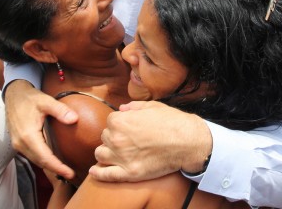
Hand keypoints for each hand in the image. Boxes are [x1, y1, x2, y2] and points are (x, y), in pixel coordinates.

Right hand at [4, 80, 78, 178]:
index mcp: (28, 135)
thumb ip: (60, 110)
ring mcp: (18, 143)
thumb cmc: (29, 98)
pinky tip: (52, 160)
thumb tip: (74, 119)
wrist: (13, 95)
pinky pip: (32, 155)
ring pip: (35, 160)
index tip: (70, 173)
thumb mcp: (46, 101)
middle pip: (40, 161)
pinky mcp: (18, 142)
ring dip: (49, 166)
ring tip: (64, 170)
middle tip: (71, 174)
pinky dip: (42, 160)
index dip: (57, 167)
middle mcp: (21, 142)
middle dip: (55, 169)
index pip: (44, 157)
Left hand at [89, 101, 211, 181]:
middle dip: (113, 138)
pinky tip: (94, 172)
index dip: (119, 125)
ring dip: (106, 153)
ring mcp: (122, 157)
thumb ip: (133, 107)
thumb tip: (121, 109)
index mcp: (119, 121)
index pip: (109, 122)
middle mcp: (116, 139)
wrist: (187, 141)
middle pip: (104, 138)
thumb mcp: (152, 106)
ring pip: (101, 155)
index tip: (128, 128)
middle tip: (127, 140)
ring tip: (115, 154)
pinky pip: (106, 175)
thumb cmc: (172, 122)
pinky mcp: (129, 173)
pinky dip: (98, 173)